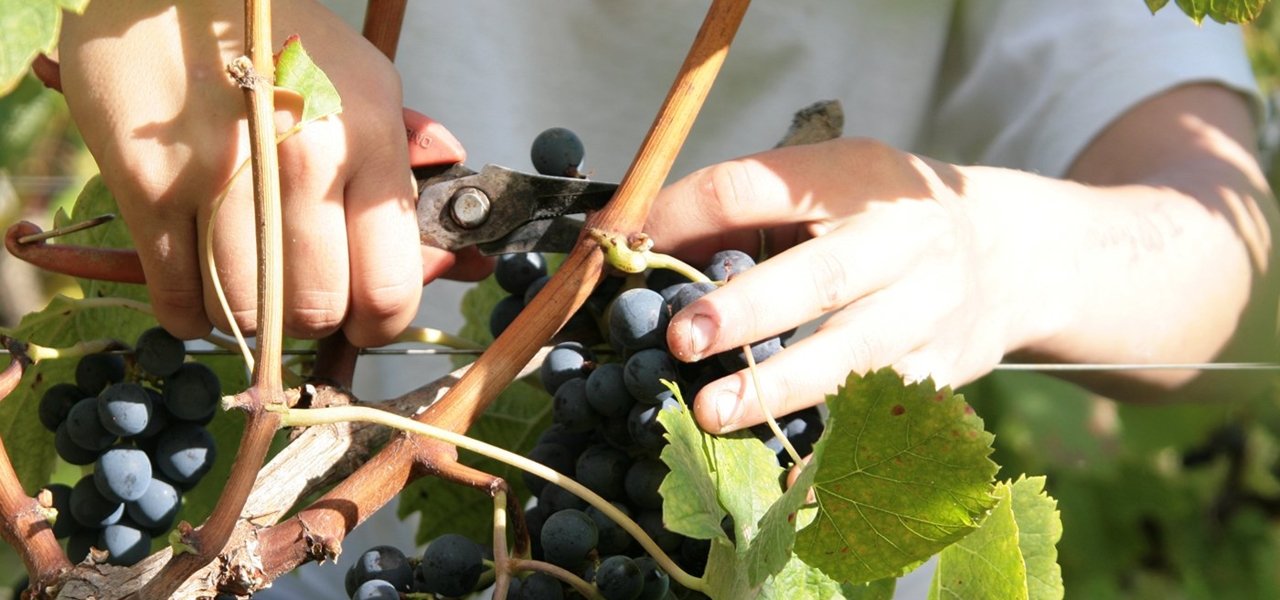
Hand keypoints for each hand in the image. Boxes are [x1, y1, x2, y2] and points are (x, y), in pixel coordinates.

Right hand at [58, 0, 465, 345]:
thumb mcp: (368, 86)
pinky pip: (181, 301)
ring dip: (253, 313)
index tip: (365, 320)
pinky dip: (195, 310)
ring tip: (252, 274)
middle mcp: (302, 160)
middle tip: (304, 291)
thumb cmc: (278, 38)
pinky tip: (204, 279)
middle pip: (316, 311)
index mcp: (368, 137)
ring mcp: (220, 177)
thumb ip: (408, 176)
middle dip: (315, 318)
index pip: (389, 286)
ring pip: (248, 315)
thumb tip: (459, 261)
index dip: (379, 322)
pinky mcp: (147, 187)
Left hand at [648, 85, 1278, 433]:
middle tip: (683, 341)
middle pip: (821, 276)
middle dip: (748, 311)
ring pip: (852, 355)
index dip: (687, 216)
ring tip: (712, 412)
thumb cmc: (883, 217)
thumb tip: (645, 246)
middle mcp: (902, 241)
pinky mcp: (941, 371)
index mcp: (857, 178)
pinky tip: (781, 460)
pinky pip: (879, 409)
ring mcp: (928, 311)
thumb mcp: (830, 182)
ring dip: (777, 387)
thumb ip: (749, 209)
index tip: (629, 246)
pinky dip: (828, 435)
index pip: (757, 187)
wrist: (1010, 256)